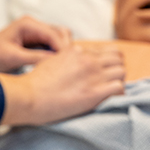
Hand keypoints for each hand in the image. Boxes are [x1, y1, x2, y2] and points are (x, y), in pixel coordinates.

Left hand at [0, 16, 72, 71]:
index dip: (64, 49)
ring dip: (63, 52)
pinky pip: (54, 46)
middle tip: (68, 67)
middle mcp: (34, 25)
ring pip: (61, 39)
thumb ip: (37, 58)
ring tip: (62, 67)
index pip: (55, 35)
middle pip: (62, 34)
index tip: (70, 65)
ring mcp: (36, 33)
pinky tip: (57, 66)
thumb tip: (60, 62)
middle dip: (67, 49)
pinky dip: (58, 54)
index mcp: (28, 24)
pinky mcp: (37, 42)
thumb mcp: (13, 59)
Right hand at [0, 44, 124, 125]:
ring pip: (122, 71)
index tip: (104, 71)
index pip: (107, 50)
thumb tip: (75, 59)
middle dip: (117, 68)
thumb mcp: (51, 60)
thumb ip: (67, 57)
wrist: (27, 97)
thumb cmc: (34, 83)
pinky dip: (118, 94)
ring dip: (118, 80)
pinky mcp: (95, 93)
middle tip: (109, 80)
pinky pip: (120, 88)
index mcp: (77, 51)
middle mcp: (88, 60)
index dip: (109, 62)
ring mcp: (93, 75)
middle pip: (119, 58)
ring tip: (109, 90)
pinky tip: (109, 98)